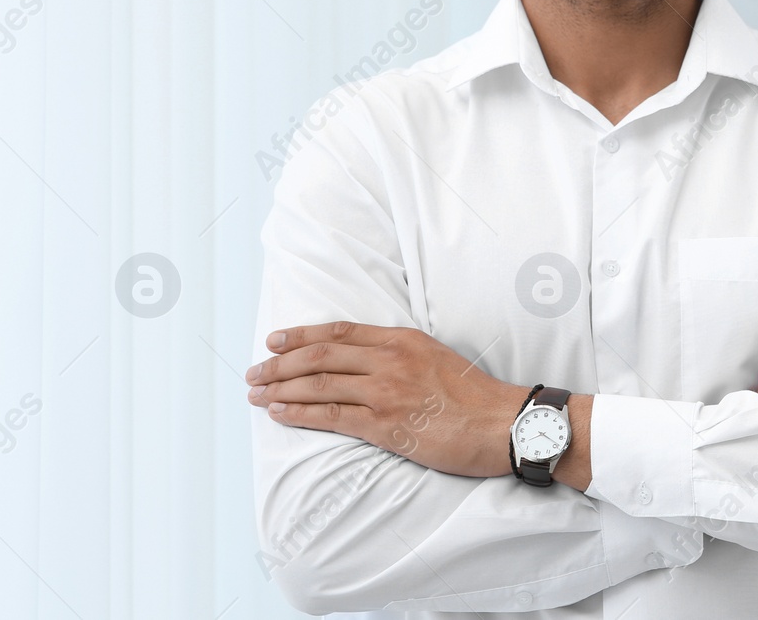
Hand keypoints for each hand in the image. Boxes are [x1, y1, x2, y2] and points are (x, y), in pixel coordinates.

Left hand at [245, 321, 527, 477]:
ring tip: (256, 393)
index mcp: (403, 340)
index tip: (276, 340)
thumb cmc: (476, 397)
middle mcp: (390, 360)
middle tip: (254, 371)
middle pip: (321, 356)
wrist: (503, 423)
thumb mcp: (437, 357)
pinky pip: (331, 416)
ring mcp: (386, 392)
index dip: (302, 335)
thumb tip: (367, 361)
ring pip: (319, 384)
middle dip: (280, 363)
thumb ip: (402, 354)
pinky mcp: (385, 425)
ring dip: (281, 388)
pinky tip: (279, 413)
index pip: (341, 331)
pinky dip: (299, 413)